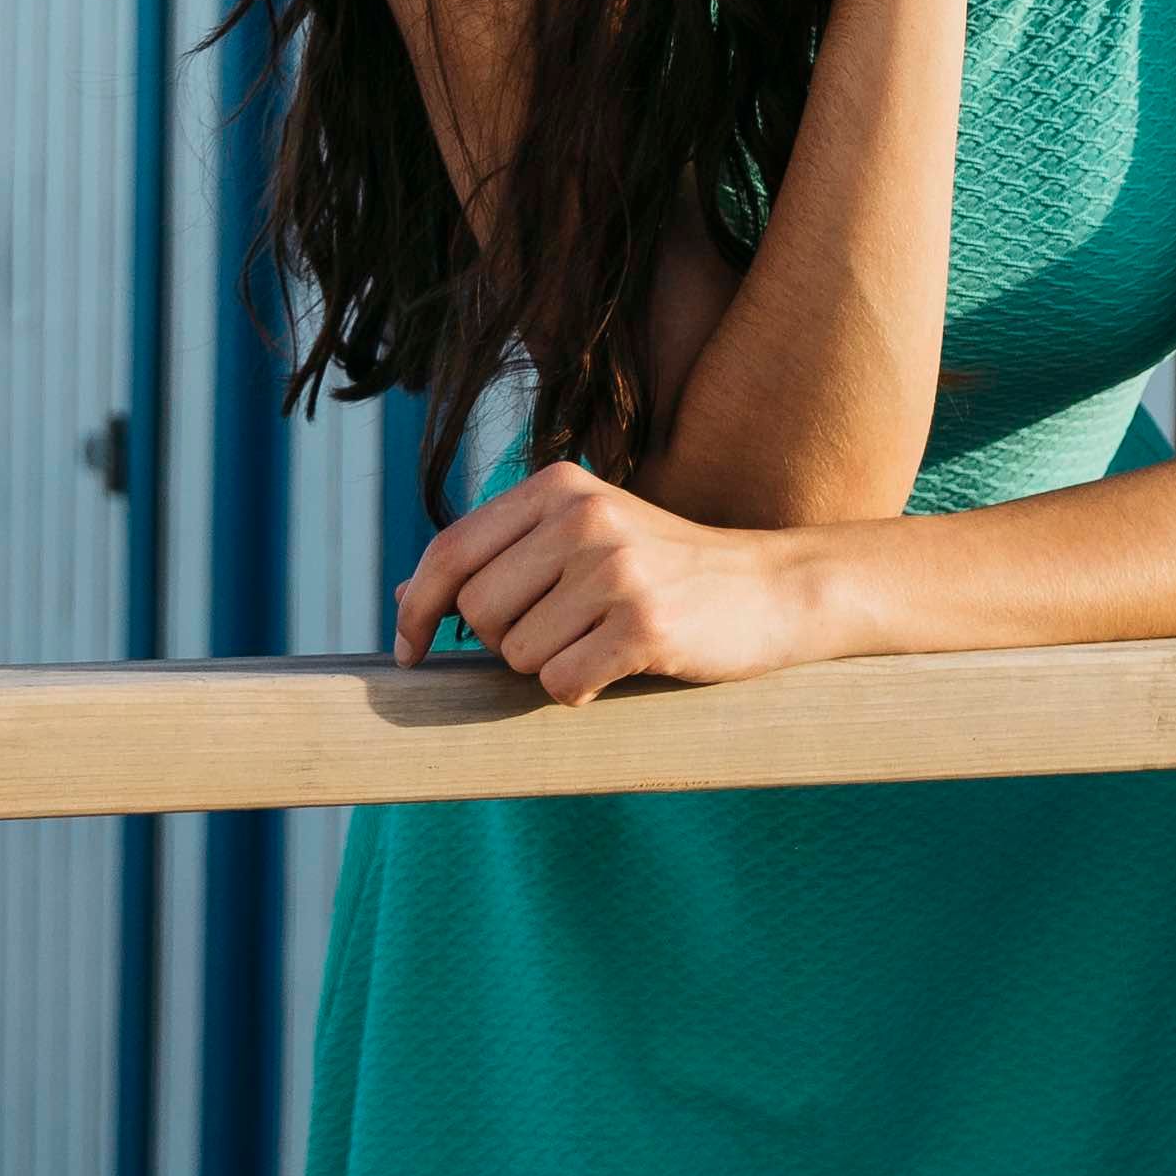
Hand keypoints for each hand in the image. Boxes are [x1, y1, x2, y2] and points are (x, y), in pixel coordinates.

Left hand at [394, 457, 810, 701]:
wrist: (772, 588)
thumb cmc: (665, 569)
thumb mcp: (582, 541)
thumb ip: (498, 558)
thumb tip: (404, 595)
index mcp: (561, 485)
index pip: (450, 550)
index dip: (416, 608)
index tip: (409, 651)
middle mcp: (585, 516)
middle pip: (478, 612)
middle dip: (507, 639)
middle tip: (567, 629)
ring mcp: (618, 568)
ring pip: (517, 656)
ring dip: (551, 665)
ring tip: (604, 639)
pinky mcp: (646, 623)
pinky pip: (562, 684)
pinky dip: (582, 690)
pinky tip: (623, 666)